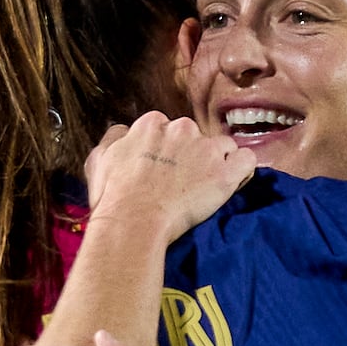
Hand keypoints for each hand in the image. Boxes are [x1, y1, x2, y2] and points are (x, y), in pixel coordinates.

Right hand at [77, 109, 254, 239]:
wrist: (133, 222)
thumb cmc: (113, 197)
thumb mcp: (99, 159)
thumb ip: (114, 138)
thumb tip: (124, 132)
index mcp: (152, 123)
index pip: (168, 130)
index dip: (168, 151)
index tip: (165, 171)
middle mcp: (181, 128)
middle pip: (195, 137)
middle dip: (192, 156)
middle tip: (182, 184)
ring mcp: (206, 149)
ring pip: (222, 146)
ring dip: (217, 163)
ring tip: (206, 188)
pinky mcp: (225, 172)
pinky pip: (247, 160)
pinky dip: (242, 170)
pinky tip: (232, 183)